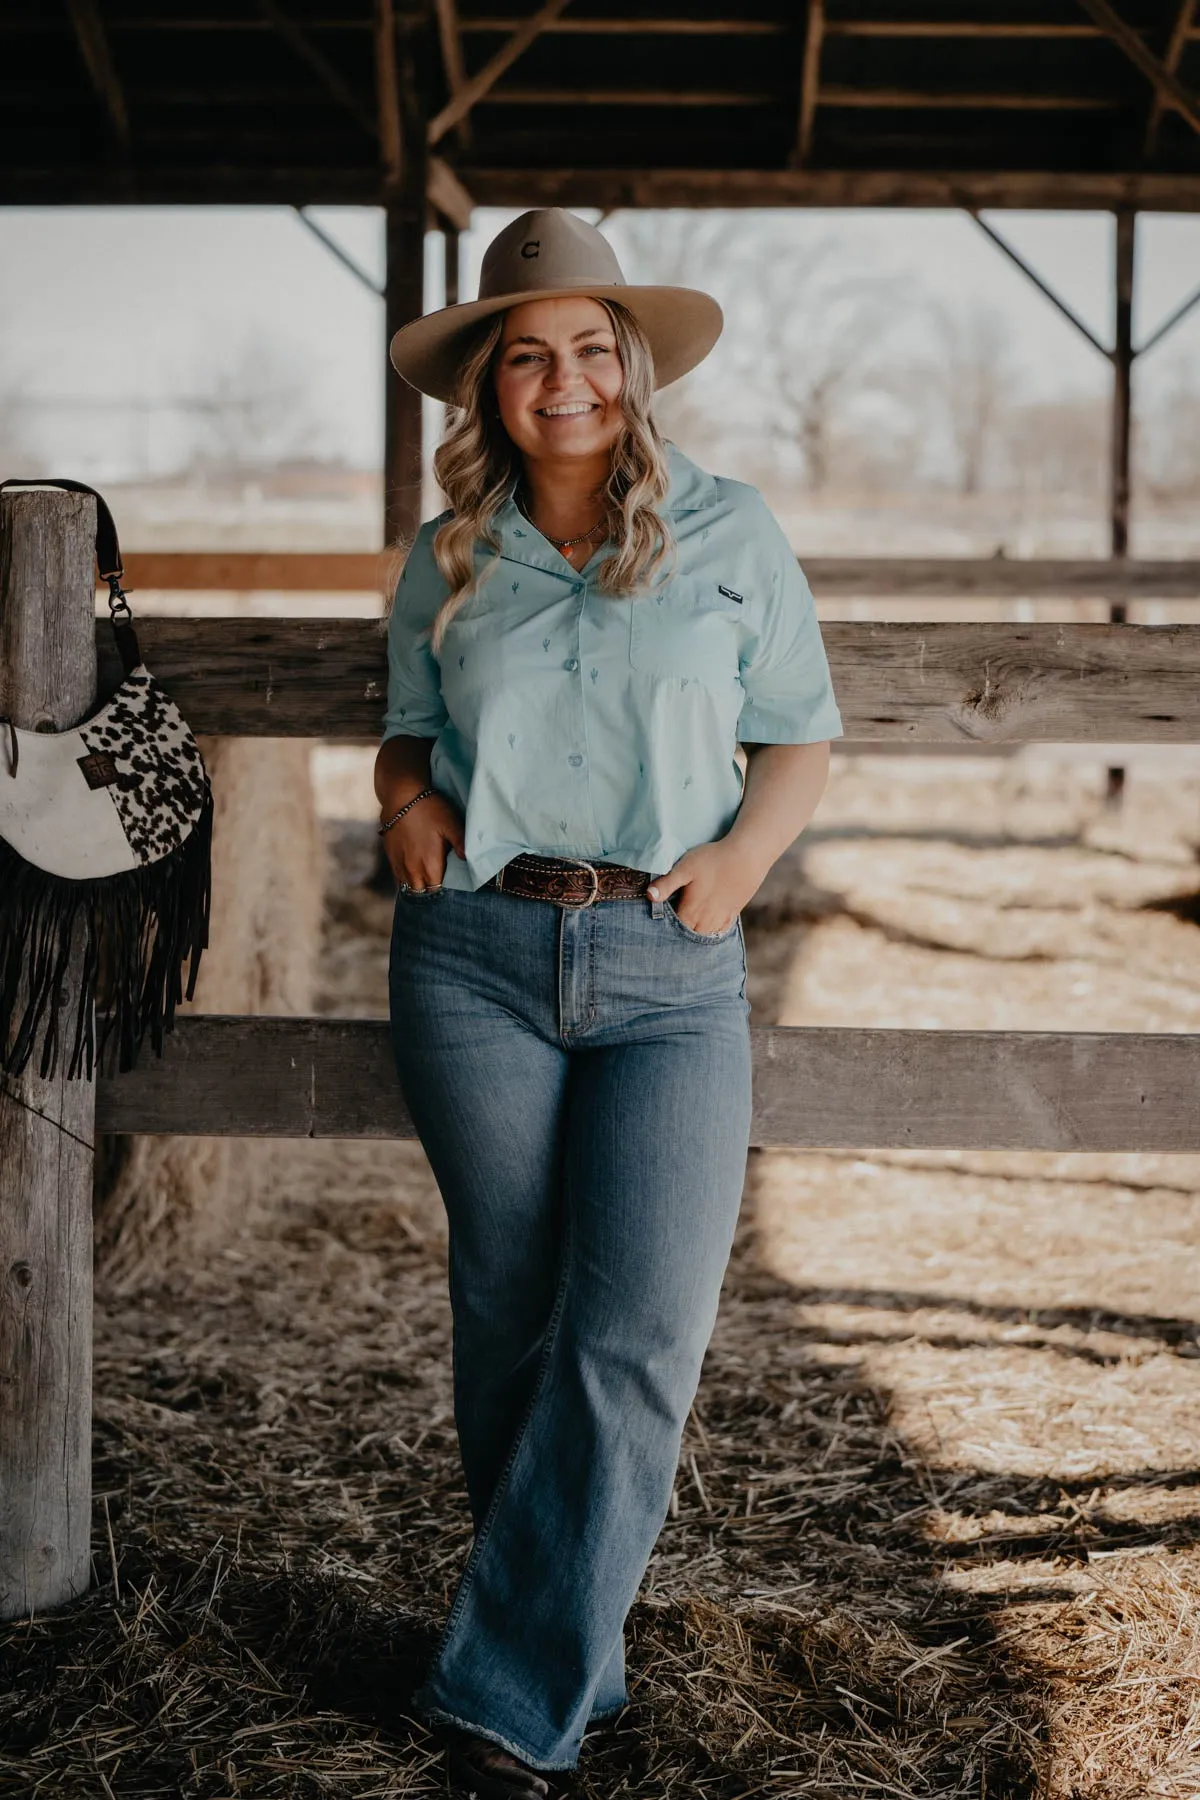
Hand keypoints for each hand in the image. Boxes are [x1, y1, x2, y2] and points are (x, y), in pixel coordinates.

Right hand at [380, 790, 464, 890]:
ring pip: (409, 888)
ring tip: (426, 880)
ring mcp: (399, 866)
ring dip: (418, 886)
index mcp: (430, 866)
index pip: (438, 891)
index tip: (450, 882)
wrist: (400, 797)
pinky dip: (406, 880)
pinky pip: (398, 879)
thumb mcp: (452, 824)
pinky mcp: (391, 859)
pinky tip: (413, 874)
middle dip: (431, 890)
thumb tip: (468, 861)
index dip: (444, 889)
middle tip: (439, 881)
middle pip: (423, 892)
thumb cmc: (429, 809)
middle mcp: (412, 870)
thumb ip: (461, 844)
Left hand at [646, 838, 767, 935]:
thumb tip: (649, 896)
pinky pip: (720, 930)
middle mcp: (705, 921)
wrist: (747, 857)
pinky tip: (708, 927)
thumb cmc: (712, 860)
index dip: (665, 928)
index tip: (658, 923)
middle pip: (688, 936)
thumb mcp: (684, 868)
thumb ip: (666, 884)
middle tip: (672, 926)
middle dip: (679, 934)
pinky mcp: (732, 913)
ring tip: (688, 928)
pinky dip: (712, 931)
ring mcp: (720, 918)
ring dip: (696, 933)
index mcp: (690, 913)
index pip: (672, 930)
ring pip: (704, 935)